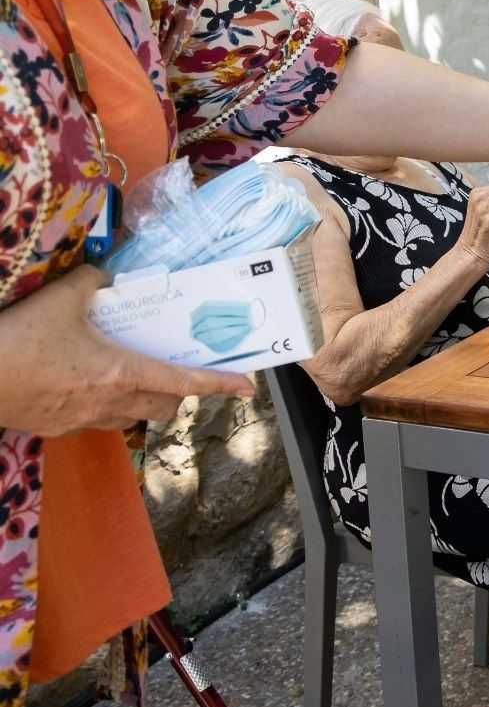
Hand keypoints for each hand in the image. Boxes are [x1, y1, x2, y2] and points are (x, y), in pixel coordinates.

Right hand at [0, 266, 254, 434]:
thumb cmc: (20, 337)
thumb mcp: (63, 296)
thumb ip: (94, 283)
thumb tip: (107, 278)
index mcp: (123, 372)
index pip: (185, 382)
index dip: (220, 385)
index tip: (247, 388)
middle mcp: (111, 402)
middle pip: (165, 408)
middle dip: (179, 394)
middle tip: (178, 373)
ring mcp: (84, 420)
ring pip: (132, 417)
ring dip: (143, 401)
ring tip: (133, 376)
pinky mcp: (58, 428)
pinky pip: (97, 419)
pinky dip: (106, 405)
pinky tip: (87, 383)